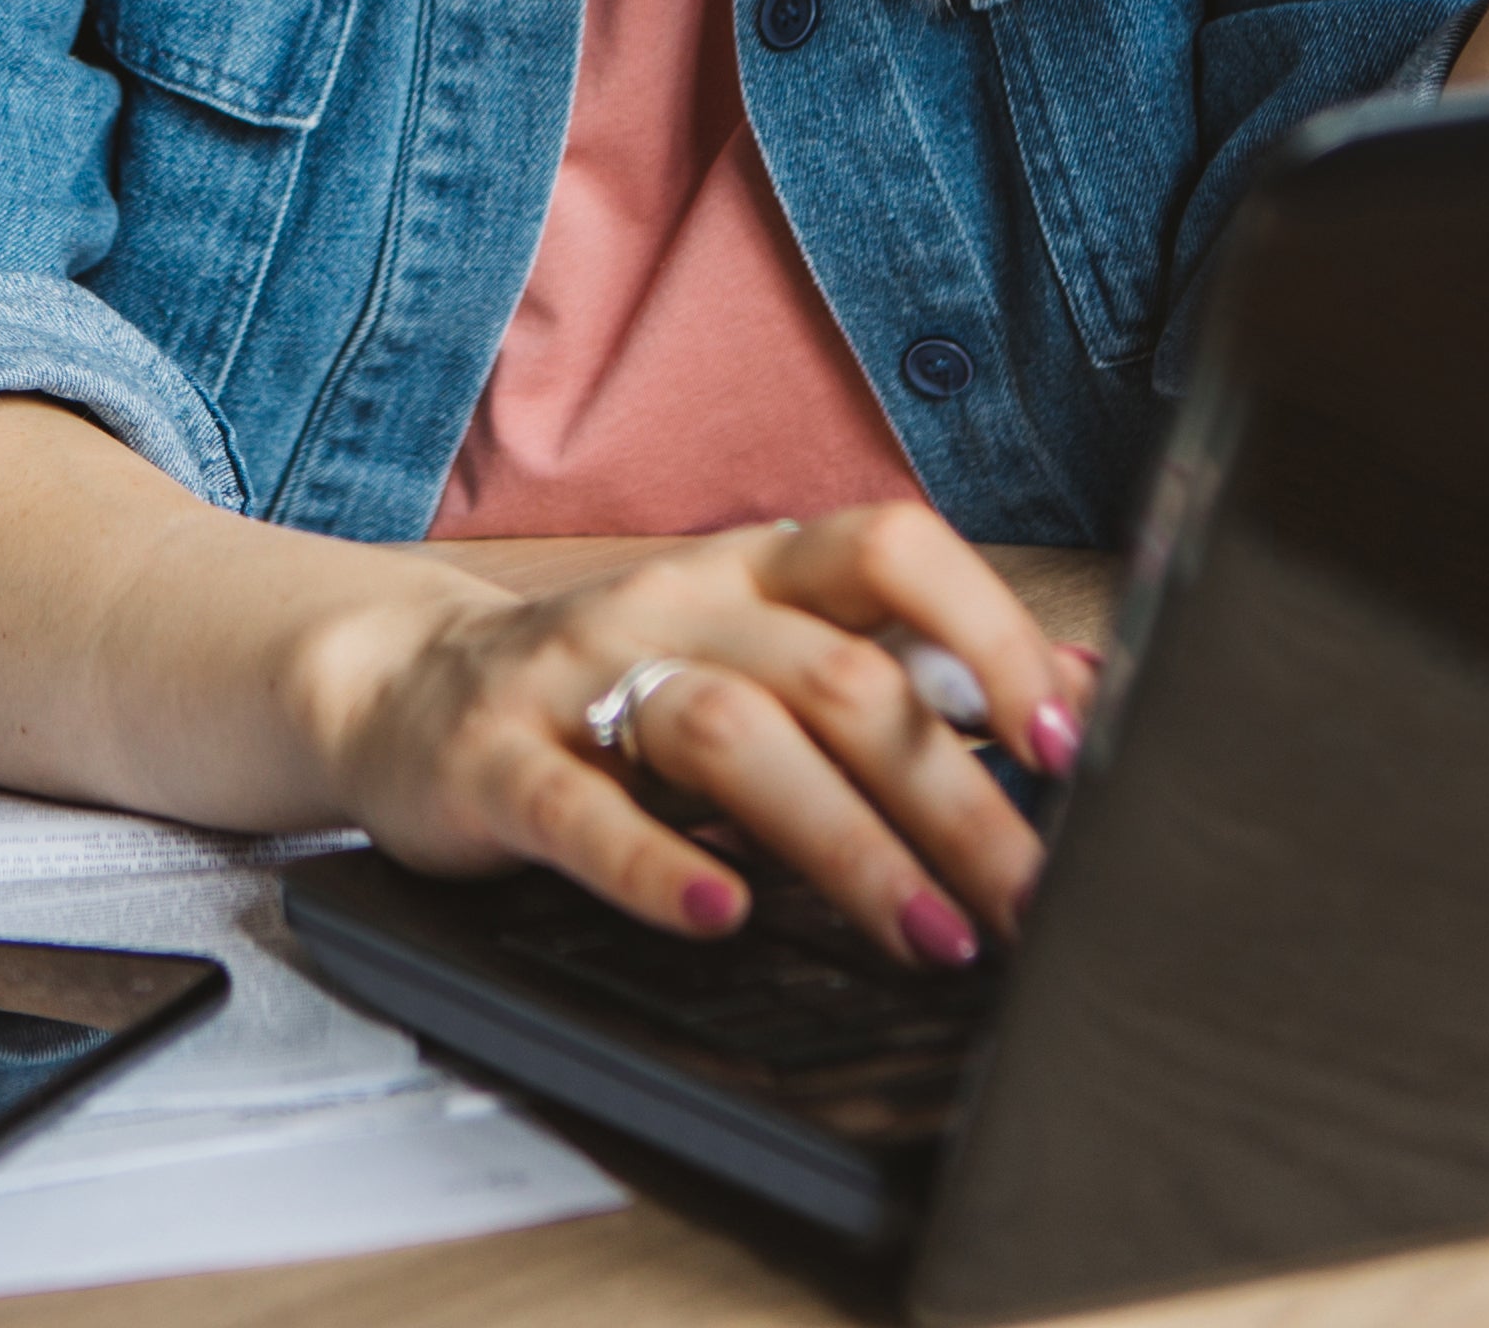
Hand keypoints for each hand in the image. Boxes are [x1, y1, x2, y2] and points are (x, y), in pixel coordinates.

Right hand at [293, 503, 1091, 967]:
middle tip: (1032, 906)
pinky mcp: (496, 760)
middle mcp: (676, 604)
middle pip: (839, 677)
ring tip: (927, 939)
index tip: (1069, 742)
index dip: (991, 632)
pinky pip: (580, 808)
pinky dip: (655, 864)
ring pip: (729, 734)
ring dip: (845, 846)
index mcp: (755, 570)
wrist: (400, 687)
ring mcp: (578, 675)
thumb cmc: (616, 683)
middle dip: (955, 799)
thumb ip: (903, 666)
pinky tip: (720, 914)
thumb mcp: (760, 652)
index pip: (893, 549)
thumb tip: (1089, 691)